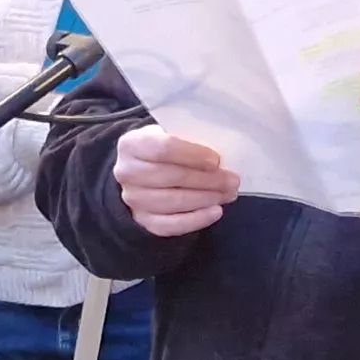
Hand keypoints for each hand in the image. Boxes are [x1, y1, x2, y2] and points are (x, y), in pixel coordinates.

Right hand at [113, 125, 239, 236]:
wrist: (142, 171)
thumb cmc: (164, 150)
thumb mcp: (170, 134)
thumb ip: (189, 139)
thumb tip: (220, 157)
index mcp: (131, 144)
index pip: (163, 148)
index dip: (192, 155)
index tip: (216, 160)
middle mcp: (126, 172)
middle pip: (171, 177)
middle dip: (207, 180)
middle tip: (232, 180)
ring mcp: (133, 199)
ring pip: (172, 202)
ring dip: (205, 199)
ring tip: (227, 194)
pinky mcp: (142, 221)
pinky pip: (170, 225)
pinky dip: (196, 220)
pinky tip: (215, 211)